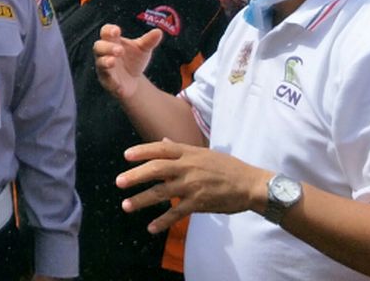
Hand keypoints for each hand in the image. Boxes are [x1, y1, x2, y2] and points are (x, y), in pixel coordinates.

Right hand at [93, 24, 161, 101]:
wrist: (134, 80)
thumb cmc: (134, 59)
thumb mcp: (143, 49)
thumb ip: (149, 41)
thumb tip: (158, 32)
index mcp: (113, 41)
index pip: (106, 32)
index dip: (109, 30)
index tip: (117, 31)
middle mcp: (105, 53)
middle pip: (99, 46)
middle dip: (108, 47)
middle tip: (120, 50)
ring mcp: (105, 68)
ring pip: (100, 63)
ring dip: (105, 62)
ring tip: (113, 61)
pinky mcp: (108, 82)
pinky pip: (108, 82)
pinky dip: (113, 83)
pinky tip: (119, 86)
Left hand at [116, 139, 267, 233]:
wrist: (250, 184)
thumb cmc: (229, 167)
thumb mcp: (204, 152)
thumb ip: (181, 149)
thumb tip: (163, 142)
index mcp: (189, 152)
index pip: (160, 149)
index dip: (142, 151)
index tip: (126, 156)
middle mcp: (188, 167)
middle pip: (156, 169)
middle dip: (135, 176)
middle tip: (119, 182)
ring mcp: (192, 185)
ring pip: (161, 192)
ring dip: (142, 199)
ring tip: (126, 205)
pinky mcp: (199, 203)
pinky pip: (176, 213)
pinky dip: (162, 221)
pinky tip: (151, 227)